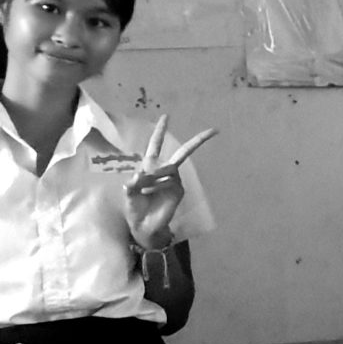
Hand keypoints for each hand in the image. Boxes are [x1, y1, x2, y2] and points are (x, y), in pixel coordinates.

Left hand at [121, 116, 216, 250]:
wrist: (143, 226)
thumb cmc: (134, 208)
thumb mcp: (127, 193)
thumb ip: (131, 183)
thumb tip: (139, 175)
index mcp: (150, 167)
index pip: (155, 145)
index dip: (160, 131)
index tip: (166, 117)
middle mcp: (164, 171)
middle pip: (183, 152)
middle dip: (197, 141)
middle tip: (214, 131)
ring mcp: (173, 181)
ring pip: (169, 168)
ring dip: (155, 176)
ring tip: (142, 189)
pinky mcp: (178, 191)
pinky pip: (169, 181)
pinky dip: (156, 185)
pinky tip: (147, 192)